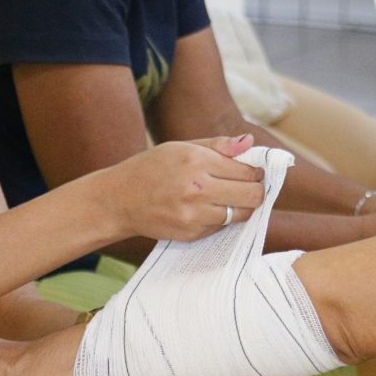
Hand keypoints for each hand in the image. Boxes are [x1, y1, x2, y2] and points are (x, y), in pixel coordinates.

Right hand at [86, 135, 265, 241]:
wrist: (119, 200)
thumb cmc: (151, 168)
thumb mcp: (181, 147)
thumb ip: (218, 145)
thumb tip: (249, 142)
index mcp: (196, 160)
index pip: (247, 170)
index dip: (255, 171)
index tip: (253, 172)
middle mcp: (197, 188)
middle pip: (252, 195)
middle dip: (256, 191)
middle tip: (248, 187)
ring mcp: (194, 214)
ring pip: (241, 214)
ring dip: (240, 207)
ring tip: (227, 198)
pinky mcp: (191, 233)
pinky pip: (221, 227)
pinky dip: (221, 218)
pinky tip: (206, 209)